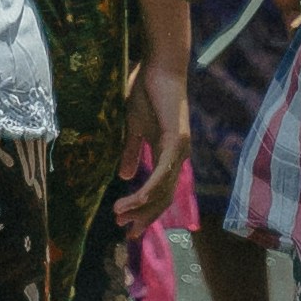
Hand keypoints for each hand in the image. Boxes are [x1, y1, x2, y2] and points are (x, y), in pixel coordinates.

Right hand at [115, 47, 191, 238]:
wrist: (159, 67)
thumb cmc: (146, 91)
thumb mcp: (133, 127)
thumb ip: (132, 150)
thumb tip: (126, 175)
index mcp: (169, 154)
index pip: (159, 190)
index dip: (144, 209)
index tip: (128, 225)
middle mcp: (178, 156)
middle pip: (163, 197)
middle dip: (144, 217)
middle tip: (127, 233)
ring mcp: (180, 150)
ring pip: (162, 189)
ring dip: (141, 206)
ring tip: (121, 216)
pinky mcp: (177, 140)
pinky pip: (163, 171)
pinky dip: (149, 188)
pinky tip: (136, 199)